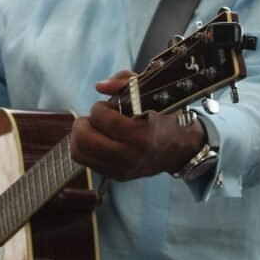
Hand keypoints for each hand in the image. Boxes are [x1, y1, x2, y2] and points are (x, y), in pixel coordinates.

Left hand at [69, 71, 205, 180]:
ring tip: (92, 128)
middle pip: (85, 140)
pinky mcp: (116, 176)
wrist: (180, 148)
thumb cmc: (164, 116)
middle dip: (83, 123)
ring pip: (79, 153)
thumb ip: (125, 82)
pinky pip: (85, 162)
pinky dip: (84, 148)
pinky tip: (96, 139)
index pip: (105, 120)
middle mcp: (131, 156)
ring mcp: (123, 169)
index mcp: (143, 135)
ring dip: (79, 136)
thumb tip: (100, 86)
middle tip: (93, 118)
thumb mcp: (151, 93)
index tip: (106, 105)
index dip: (99, 108)